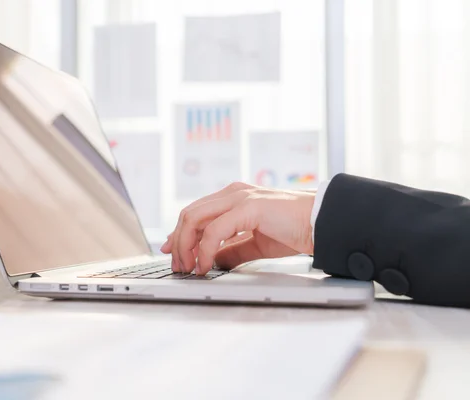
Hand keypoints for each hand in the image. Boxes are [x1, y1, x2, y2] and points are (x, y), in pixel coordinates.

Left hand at [160, 182, 314, 274]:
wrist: (323, 224)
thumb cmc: (295, 230)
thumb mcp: (255, 243)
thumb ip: (231, 249)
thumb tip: (210, 261)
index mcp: (234, 196)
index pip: (196, 212)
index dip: (179, 233)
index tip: (170, 250)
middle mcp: (233, 192)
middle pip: (189, 214)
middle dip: (178, 242)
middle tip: (178, 265)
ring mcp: (240, 197)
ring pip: (195, 219)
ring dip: (186, 246)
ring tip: (188, 268)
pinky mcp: (248, 207)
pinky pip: (214, 230)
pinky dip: (205, 250)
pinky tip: (205, 266)